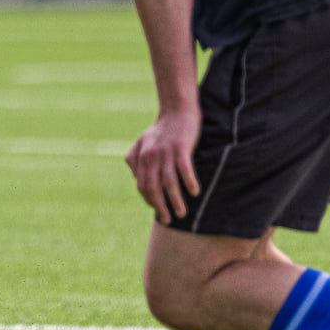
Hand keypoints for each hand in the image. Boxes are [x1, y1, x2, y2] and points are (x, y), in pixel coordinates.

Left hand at [126, 105, 202, 225]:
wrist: (176, 109)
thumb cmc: (161, 128)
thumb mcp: (142, 142)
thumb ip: (135, 159)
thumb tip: (134, 179)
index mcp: (141, 157)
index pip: (142, 186)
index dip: (149, 200)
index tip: (159, 210)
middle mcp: (151, 156)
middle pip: (153, 188)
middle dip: (160, 206)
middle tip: (168, 219)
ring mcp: (166, 152)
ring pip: (169, 183)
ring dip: (175, 201)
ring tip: (182, 213)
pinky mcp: (181, 147)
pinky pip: (184, 169)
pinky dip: (189, 183)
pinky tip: (194, 192)